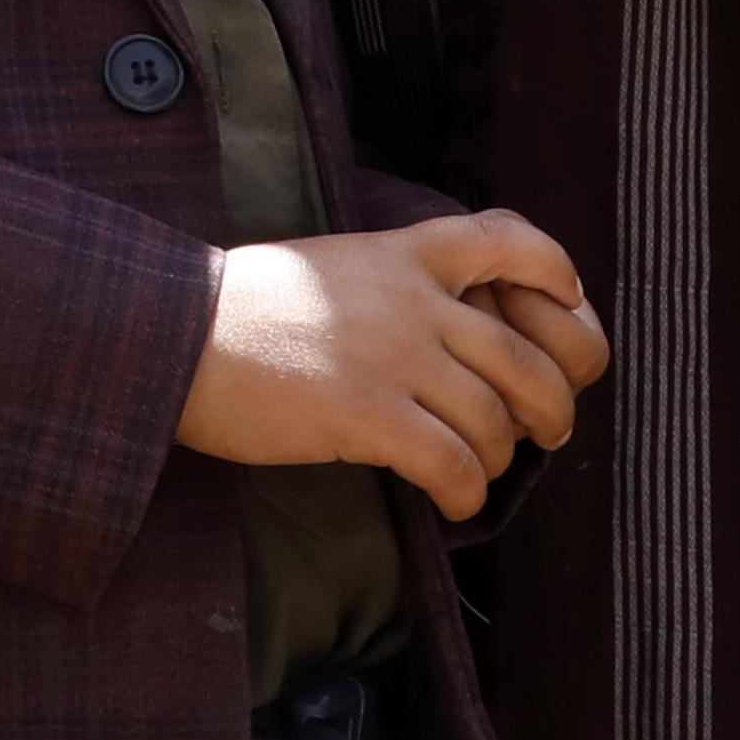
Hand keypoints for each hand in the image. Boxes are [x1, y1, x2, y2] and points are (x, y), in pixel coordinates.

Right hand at [175, 211, 608, 522]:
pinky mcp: (368, 413)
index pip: (506, 240)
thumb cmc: (237, 309)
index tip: (566, 301)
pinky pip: (454, 464)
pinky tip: (449, 500)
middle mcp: (410, 300)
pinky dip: (466, 492)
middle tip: (543, 432)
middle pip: (526, 358)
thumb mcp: (325, 264)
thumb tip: (441, 336)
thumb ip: (390, 285)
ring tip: (475, 471)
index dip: (553, 271)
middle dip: (551, 407)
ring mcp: (392, 355)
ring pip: (496, 420)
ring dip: (498, 459)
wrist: (172, 332)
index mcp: (399, 253)